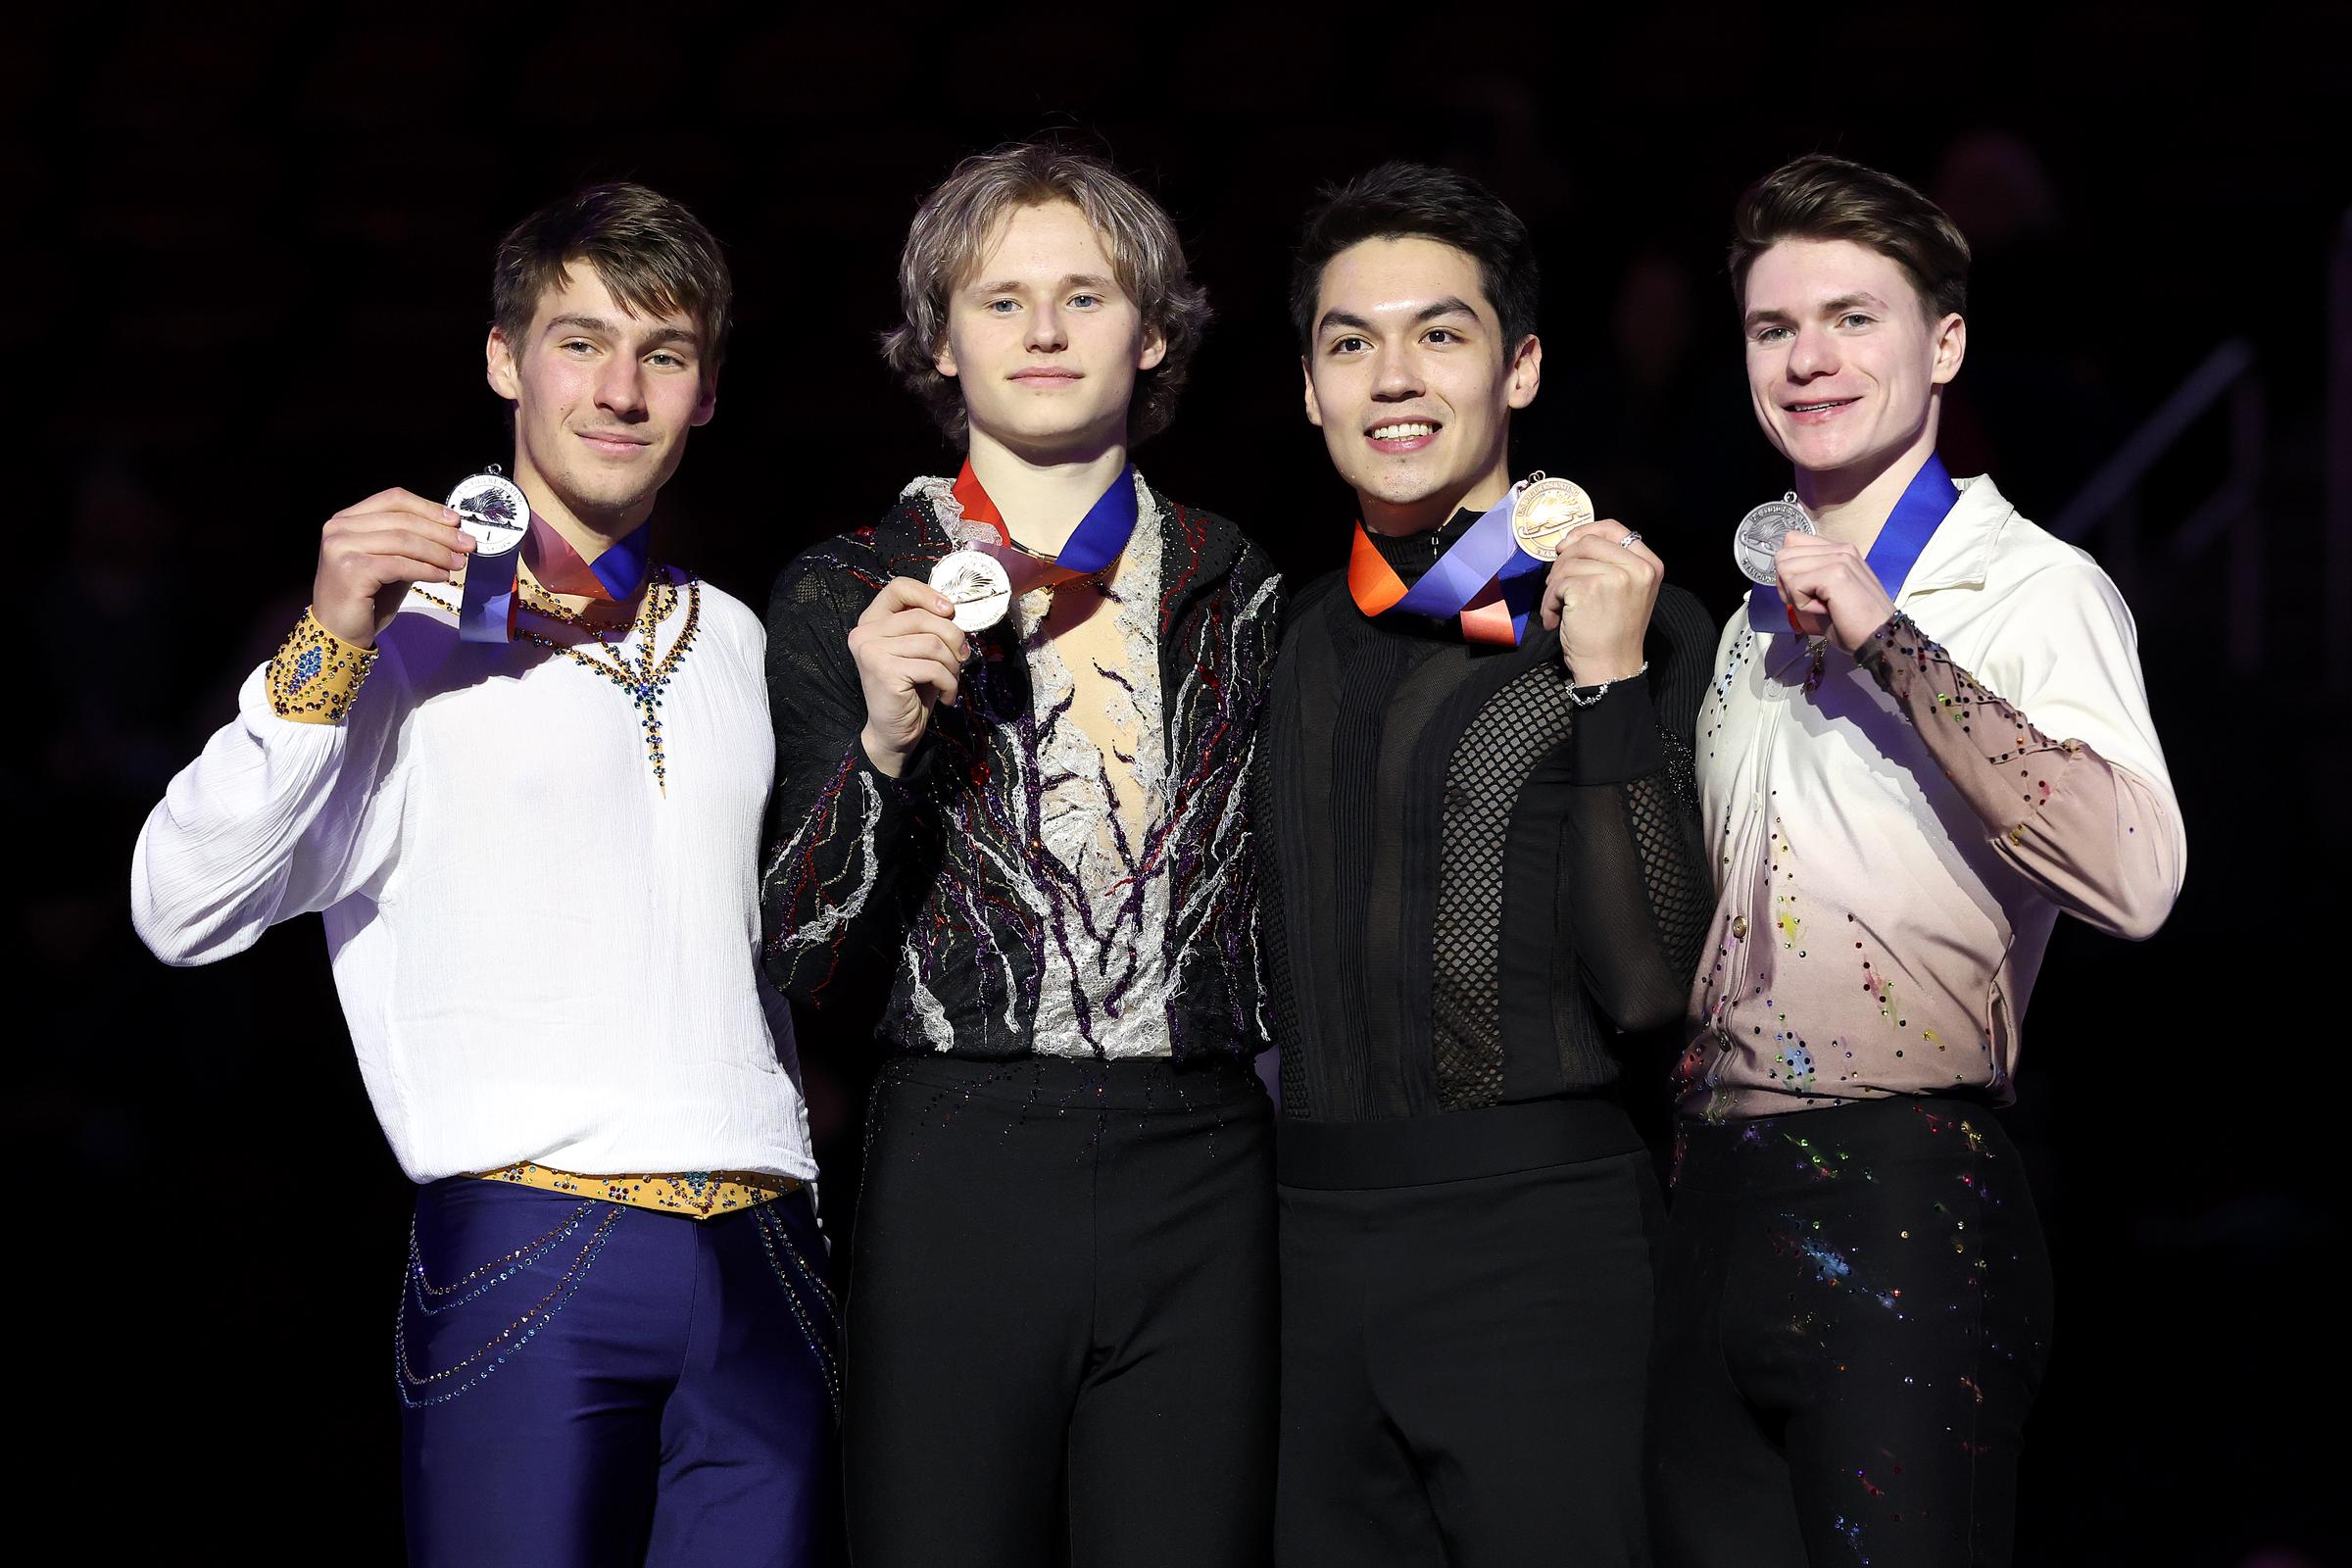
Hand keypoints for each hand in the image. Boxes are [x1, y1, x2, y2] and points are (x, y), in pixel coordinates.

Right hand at [312, 488, 477, 647]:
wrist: (338, 633)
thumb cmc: (366, 599)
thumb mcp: (390, 564)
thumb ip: (411, 546)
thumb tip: (451, 535)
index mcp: (347, 519)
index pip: (394, 499)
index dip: (429, 508)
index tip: (456, 521)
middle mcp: (339, 528)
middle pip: (402, 520)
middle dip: (441, 532)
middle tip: (468, 544)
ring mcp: (341, 547)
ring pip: (403, 541)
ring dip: (438, 552)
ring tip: (459, 563)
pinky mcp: (351, 570)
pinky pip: (399, 564)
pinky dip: (426, 569)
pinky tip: (441, 576)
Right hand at [847, 577, 969, 776]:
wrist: (895, 732)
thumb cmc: (912, 689)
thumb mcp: (921, 650)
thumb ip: (930, 627)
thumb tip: (955, 612)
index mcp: (873, 621)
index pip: (899, 588)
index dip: (929, 595)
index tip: (950, 612)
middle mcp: (865, 632)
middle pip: (924, 617)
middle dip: (953, 638)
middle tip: (962, 658)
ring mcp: (871, 651)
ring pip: (933, 643)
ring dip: (952, 665)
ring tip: (951, 681)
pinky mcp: (883, 670)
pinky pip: (933, 667)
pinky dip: (949, 683)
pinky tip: (946, 696)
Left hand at [1537, 519, 1662, 685]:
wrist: (1610, 669)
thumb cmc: (1612, 634)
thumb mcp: (1627, 591)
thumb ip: (1611, 564)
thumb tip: (1571, 543)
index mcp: (1649, 565)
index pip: (1614, 529)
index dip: (1586, 532)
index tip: (1567, 546)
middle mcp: (1637, 568)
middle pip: (1587, 542)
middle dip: (1564, 562)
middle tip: (1556, 585)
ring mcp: (1615, 577)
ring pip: (1568, 563)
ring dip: (1553, 588)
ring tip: (1558, 609)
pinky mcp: (1589, 589)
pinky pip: (1557, 583)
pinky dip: (1549, 602)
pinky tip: (1556, 620)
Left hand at [1773, 533, 1897, 652]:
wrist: (1879, 639)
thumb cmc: (1852, 623)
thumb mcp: (1824, 593)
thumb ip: (1805, 575)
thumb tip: (1780, 573)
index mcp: (1839, 550)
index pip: (1792, 541)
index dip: (1789, 571)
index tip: (1807, 591)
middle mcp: (1840, 548)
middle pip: (1784, 556)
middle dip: (1788, 585)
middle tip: (1814, 601)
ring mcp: (1840, 558)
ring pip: (1785, 569)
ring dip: (1797, 595)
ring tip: (1823, 605)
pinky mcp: (1836, 574)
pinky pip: (1795, 585)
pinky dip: (1803, 605)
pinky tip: (1826, 609)